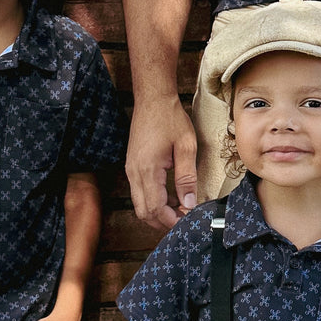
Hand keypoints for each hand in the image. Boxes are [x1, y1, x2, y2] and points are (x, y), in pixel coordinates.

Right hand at [126, 97, 198, 230]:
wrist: (152, 99)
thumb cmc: (170, 119)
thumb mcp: (186, 146)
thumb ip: (187, 177)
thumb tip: (189, 203)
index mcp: (147, 170)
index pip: (156, 209)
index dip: (172, 221)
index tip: (188, 221)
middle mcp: (134, 173)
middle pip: (144, 213)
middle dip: (163, 221)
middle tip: (184, 218)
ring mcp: (131, 170)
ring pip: (140, 205)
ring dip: (158, 212)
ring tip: (180, 208)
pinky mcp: (132, 167)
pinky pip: (140, 193)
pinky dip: (154, 201)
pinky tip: (171, 196)